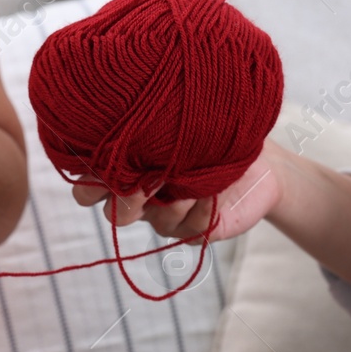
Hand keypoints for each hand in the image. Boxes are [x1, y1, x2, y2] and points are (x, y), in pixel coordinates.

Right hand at [71, 141, 284, 241]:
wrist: (262, 162)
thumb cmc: (215, 131)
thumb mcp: (179, 119)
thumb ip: (150, 124)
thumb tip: (128, 120)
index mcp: (129, 169)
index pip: (88, 185)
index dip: (88, 183)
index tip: (100, 171)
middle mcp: (142, 196)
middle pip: (113, 212)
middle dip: (126, 199)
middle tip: (147, 182)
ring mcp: (164, 216)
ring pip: (151, 219)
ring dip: (171, 199)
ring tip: (195, 178)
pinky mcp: (191, 231)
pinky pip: (187, 226)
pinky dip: (201, 206)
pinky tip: (214, 192)